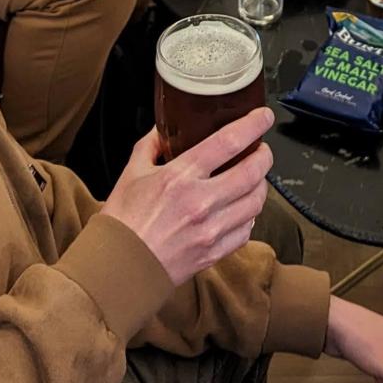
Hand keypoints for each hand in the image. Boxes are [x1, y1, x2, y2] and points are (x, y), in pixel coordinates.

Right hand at [99, 110, 275, 286]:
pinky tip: (243, 208)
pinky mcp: (214, 252)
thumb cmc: (123, 220)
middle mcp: (200, 203)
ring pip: (255, 202)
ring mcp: (211, 230)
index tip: (263, 116)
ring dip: (261, 185)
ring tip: (255, 177)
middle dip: (264, 155)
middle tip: (262, 149)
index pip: (228, 142)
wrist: (119, 266)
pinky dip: (250, 216)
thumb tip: (165, 129)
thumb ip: (151, 145)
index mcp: (179, 177)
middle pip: (252, 172)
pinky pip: (246, 231)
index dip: (253, 125)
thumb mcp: (131, 172)